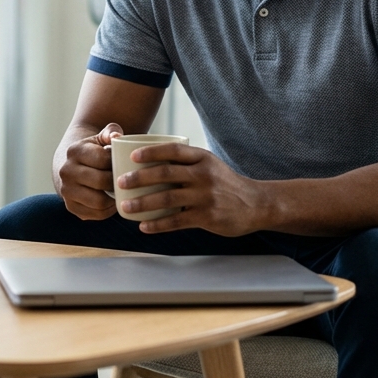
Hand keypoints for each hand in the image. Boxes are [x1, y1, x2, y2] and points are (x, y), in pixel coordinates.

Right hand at [55, 124, 121, 219]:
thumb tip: (116, 136)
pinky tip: (113, 201)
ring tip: (121, 192)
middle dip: (118, 182)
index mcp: (74, 151)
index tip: (125, 163)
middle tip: (127, 180)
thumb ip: (111, 131)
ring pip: (99, 202)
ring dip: (114, 199)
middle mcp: (66, 171)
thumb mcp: (101, 138)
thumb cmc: (94, 152)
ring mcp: (66, 191)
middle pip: (101, 181)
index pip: (103, 159)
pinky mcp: (71, 207)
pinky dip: (108, 210)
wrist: (74, 168)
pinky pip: (96, 214)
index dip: (119, 162)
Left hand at [116, 143, 267, 235]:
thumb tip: (151, 162)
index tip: (132, 156)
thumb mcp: (210, 165)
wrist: (256, 204)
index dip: (151, 152)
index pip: (173, 150)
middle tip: (121, 182)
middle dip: (139, 178)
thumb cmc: (225, 183)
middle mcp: (203, 175)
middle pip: (165, 173)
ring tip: (125, 206)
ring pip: (167, 198)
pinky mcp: (207, 216)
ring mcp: (205, 196)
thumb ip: (186, 163)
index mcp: (202, 158)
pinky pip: (176, 221)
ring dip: (143, 203)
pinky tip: (144, 226)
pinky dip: (158, 224)